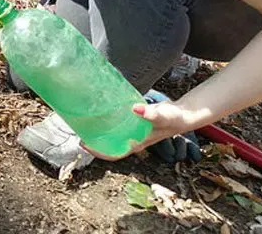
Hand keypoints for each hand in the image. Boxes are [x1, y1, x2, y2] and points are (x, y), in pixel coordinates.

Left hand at [83, 93, 200, 162]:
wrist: (183, 114)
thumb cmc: (174, 118)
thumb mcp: (163, 116)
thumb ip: (151, 113)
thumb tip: (135, 109)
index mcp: (137, 144)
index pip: (114, 153)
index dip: (98, 152)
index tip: (84, 144)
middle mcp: (132, 140)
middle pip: (109, 145)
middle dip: (94, 140)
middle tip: (78, 129)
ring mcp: (132, 132)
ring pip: (112, 135)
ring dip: (99, 131)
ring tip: (84, 120)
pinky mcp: (133, 122)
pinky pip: (117, 124)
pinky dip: (108, 120)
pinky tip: (100, 111)